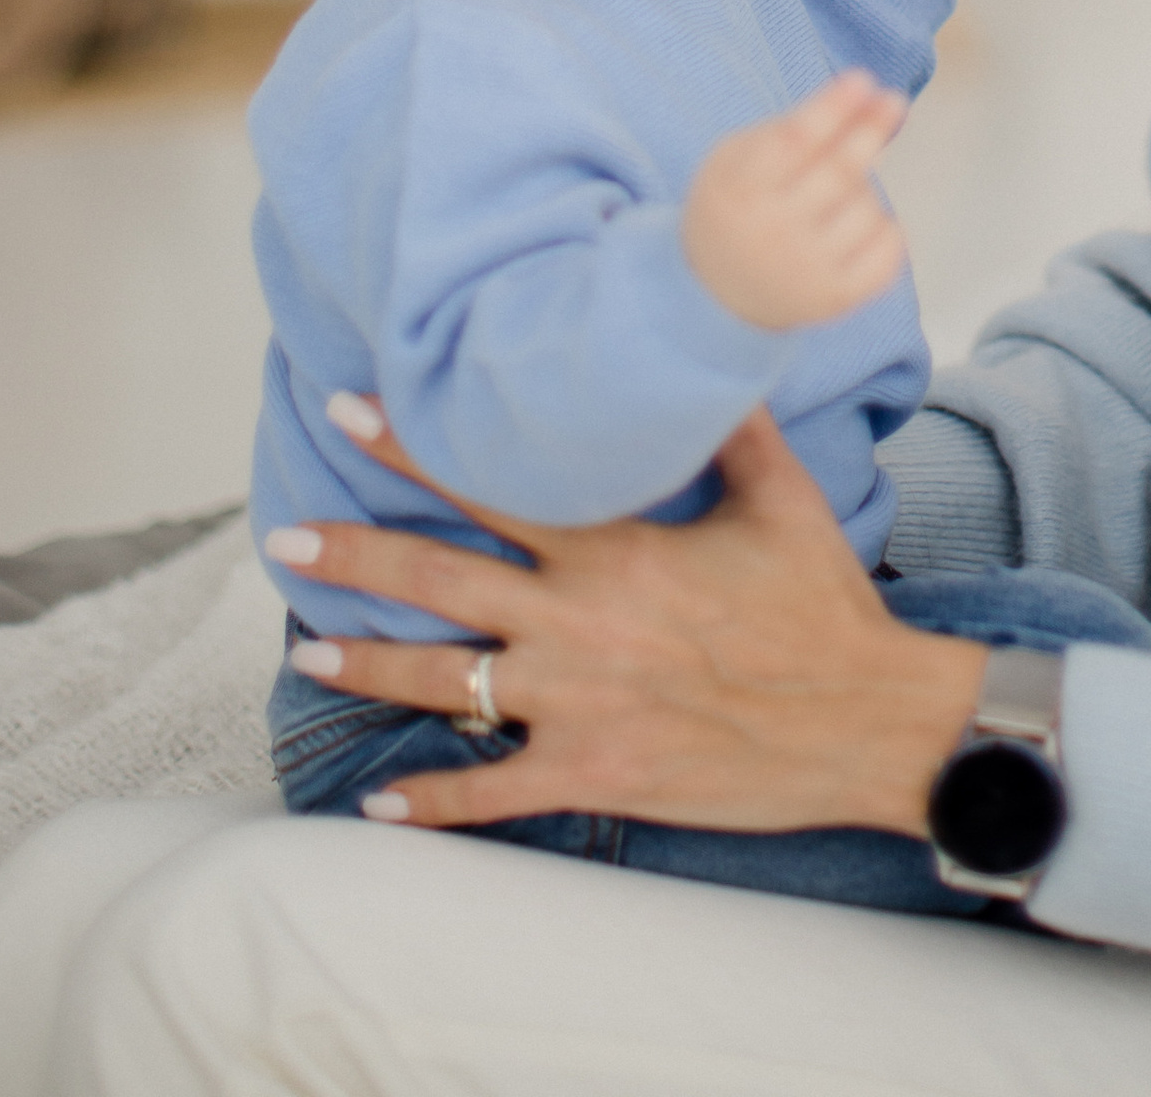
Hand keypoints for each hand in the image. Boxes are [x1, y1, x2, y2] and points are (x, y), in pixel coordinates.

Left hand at [270, 399, 985, 834]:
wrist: (865, 722)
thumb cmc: (822, 605)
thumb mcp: (782, 496)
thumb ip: (727, 426)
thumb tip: (705, 347)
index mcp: (614, 550)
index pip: (491, 485)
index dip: (414, 447)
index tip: (350, 411)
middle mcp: (579, 624)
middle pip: (440, 581)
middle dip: (355, 557)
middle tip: (285, 540)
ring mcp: (578, 706)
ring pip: (447, 684)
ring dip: (369, 668)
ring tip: (306, 653)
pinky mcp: (592, 775)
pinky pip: (493, 793)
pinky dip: (431, 802)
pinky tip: (377, 803)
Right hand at [680, 67, 907, 325]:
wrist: (716, 295)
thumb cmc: (735, 208)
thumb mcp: (733, 160)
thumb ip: (787, 128)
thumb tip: (855, 99)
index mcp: (740, 190)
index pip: (794, 141)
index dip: (832, 107)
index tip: (862, 80)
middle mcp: (772, 232)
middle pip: (837, 172)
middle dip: (869, 130)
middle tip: (893, 102)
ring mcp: (804, 270)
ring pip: (864, 208)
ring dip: (866, 186)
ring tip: (845, 189)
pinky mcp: (833, 299)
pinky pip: (884, 256)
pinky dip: (889, 230)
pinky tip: (871, 222)